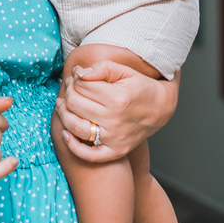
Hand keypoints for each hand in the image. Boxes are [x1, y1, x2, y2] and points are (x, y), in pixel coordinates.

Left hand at [54, 62, 178, 162]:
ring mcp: (114, 138)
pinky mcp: (115, 151)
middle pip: (75, 104)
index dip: (75, 78)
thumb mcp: (126, 71)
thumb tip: (80, 73)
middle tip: (71, 86)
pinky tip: (66, 133)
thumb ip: (103, 68)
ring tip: (62, 104)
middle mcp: (114, 119)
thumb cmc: (142, 88)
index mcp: (117, 97)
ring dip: (63, 114)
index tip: (76, 74)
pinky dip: (73, 146)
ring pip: (75, 126)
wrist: (161, 109)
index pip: (82, 86)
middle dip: (69, 91)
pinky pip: (88, 154)